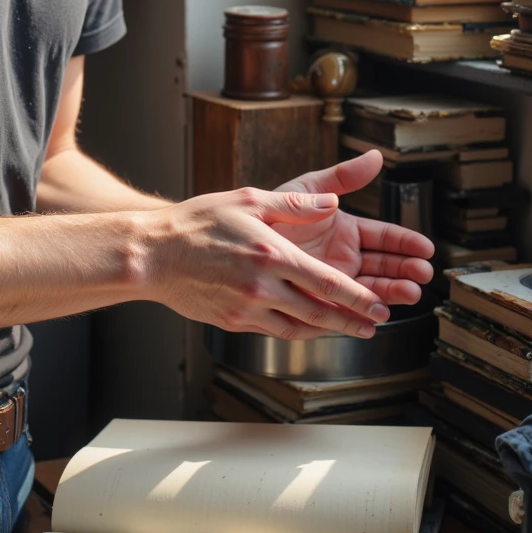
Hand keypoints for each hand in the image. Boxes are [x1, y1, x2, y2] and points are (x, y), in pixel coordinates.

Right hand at [147, 185, 401, 340]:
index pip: (328, 283)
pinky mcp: (233, 322)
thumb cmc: (197, 223)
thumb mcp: (249, 200)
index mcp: (272, 254)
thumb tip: (332, 202)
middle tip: (374, 325)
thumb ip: (295, 204)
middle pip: (320, 312)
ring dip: (328, 331)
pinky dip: (297, 331)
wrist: (153, 254)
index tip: (378, 306)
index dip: (359, 298)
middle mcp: (263, 287)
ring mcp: (247, 309)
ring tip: (349, 330)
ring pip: (299, 328)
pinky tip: (308, 326)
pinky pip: (274, 331)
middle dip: (352, 321)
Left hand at [273, 149, 434, 320]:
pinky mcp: (319, 301)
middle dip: (406, 271)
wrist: (232, 244)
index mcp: (346, 230)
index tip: (425, 249)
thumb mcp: (304, 190)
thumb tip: (375, 157)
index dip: (406, 243)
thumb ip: (340, 177)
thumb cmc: (266, 213)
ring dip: (392, 292)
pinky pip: (345, 308)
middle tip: (422, 275)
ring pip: (370, 289)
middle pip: (384, 266)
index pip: (385, 237)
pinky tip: (378, 314)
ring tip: (409, 294)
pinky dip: (362, 312)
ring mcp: (333, 280)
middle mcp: (345, 257)